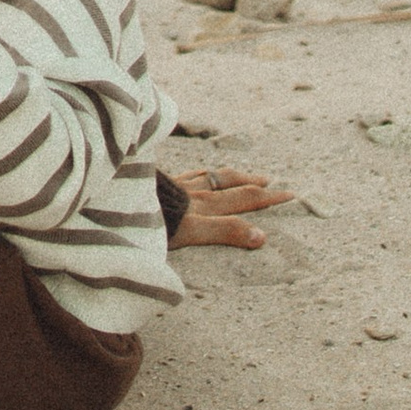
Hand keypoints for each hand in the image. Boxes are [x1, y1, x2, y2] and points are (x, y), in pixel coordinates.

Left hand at [168, 165, 292, 249]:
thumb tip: (263, 237)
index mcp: (205, 205)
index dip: (267, 198)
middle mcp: (195, 192)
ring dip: (230, 176)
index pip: (244, 200)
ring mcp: (178, 185)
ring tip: (243, 175)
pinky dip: (201, 173)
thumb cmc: (157, 221)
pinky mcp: (162, 183)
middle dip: (254, 186)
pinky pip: (188, 174)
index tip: (290, 194)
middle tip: (273, 183)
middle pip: (230, 186)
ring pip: (210, 177)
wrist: (120, 200)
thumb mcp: (194, 232)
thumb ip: (227, 233)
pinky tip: (198, 173)